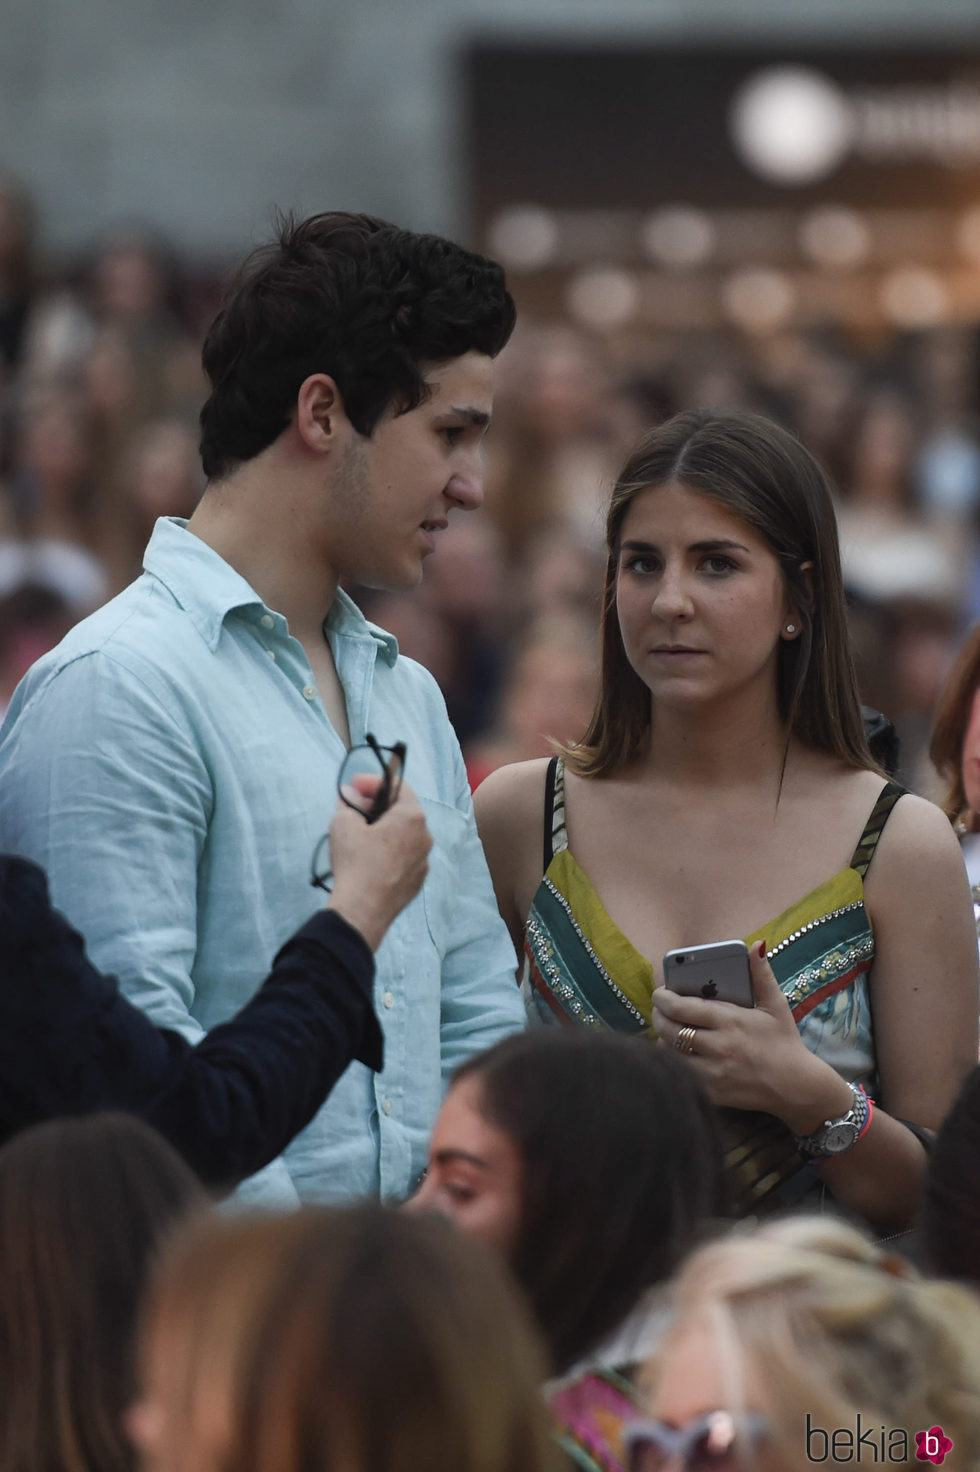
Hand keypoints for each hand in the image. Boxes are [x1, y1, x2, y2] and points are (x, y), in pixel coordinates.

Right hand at [327, 777, 431, 950]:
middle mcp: (425, 837)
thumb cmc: (356, 864)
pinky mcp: (416, 881)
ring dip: (383, 831)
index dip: (373, 782)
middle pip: (402, 811)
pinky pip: (403, 858)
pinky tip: (369, 860)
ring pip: (403, 836)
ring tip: (359, 835)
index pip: (398, 785)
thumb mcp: (343, 824)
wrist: (363, 911)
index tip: (354, 786)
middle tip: (354, 809)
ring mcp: (423, 861)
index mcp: (412, 817)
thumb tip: (350, 794)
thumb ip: (348, 803)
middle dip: (377, 806)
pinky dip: (388, 852)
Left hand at [651, 941, 851, 1127]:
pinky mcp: (714, 1092)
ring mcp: (714, 1072)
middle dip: (658, 1016)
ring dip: (662, 1040)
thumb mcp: (776, 1005)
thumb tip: (756, 945)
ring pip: (670, 1054)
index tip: (660, 992)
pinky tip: (677, 1055)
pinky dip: (673, 1064)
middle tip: (659, 1010)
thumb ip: (762, 974)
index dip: (663, 998)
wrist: (797, 1087)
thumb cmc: (784, 1042)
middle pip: (669, 1029)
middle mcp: (719, 1046)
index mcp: (730, 1021)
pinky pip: (681, 1076)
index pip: (681, 1007)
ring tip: (666, 1030)